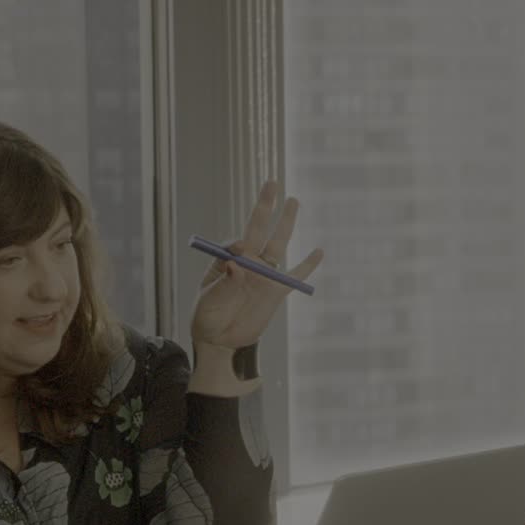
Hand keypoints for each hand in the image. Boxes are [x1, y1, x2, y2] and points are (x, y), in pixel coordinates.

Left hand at [191, 180, 322, 355]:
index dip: (239, 246)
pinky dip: (307, 265)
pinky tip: (317, 252)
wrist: (219, 341)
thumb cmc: (207, 317)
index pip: (237, 243)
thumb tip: (236, 264)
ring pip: (278, 244)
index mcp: (227, 260)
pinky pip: (294, 276)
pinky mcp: (276, 292)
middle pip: (259, 229)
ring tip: (293, 200)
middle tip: (271, 183)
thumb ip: (224, 283)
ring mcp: (264, 275)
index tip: (238, 259)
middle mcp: (247, 262)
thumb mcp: (209, 300)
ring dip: (285, 223)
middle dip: (265, 206)